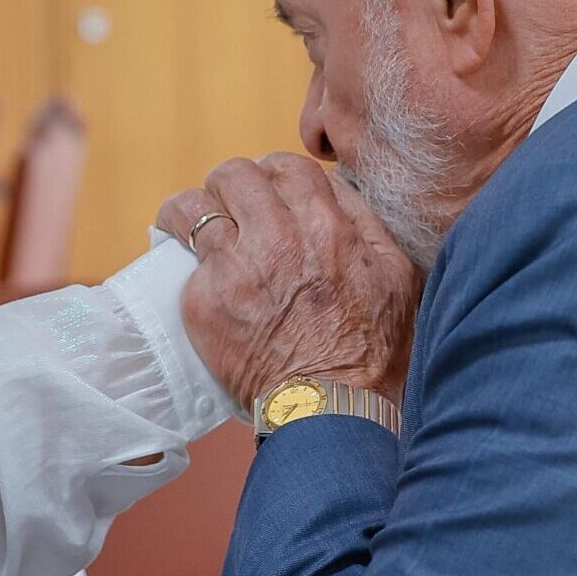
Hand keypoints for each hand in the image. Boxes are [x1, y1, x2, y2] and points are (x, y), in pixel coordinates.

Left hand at [157, 153, 420, 409]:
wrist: (332, 408)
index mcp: (325, 225)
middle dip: (230, 185)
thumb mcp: (395, 273)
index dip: (274, 173)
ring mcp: (234, 268)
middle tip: (229, 206)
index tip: (268, 189)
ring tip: (187, 225)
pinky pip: (181, 261)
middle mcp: (276, 238)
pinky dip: (183, 264)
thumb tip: (335, 187)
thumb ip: (364, 221)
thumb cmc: (372, 349)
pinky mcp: (203, 301)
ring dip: (190, 212)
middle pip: (234, 175)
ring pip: (191, 208)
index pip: (286, 166)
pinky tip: (189, 273)